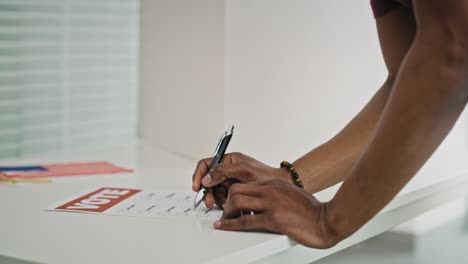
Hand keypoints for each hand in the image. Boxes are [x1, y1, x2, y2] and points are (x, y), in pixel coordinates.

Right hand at [192, 152, 292, 208]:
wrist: (278, 186)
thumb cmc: (265, 175)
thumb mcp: (243, 170)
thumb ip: (223, 171)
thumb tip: (206, 178)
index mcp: (228, 160)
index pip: (206, 164)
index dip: (199, 175)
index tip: (197, 186)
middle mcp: (227, 170)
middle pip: (208, 180)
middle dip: (208, 192)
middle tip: (210, 202)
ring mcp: (230, 181)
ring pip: (215, 191)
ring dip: (217, 199)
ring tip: (225, 204)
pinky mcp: (234, 191)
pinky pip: (222, 198)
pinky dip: (224, 203)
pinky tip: (230, 206)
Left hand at [213, 179, 337, 248]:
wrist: (326, 220)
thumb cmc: (312, 210)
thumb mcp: (291, 193)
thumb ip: (276, 193)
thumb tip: (263, 199)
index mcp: (274, 183)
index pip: (245, 183)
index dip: (234, 193)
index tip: (230, 201)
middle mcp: (270, 190)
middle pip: (236, 189)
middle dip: (227, 201)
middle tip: (226, 211)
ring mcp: (271, 204)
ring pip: (237, 202)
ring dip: (227, 212)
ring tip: (226, 220)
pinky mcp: (273, 219)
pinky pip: (244, 220)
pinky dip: (230, 224)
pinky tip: (224, 226)